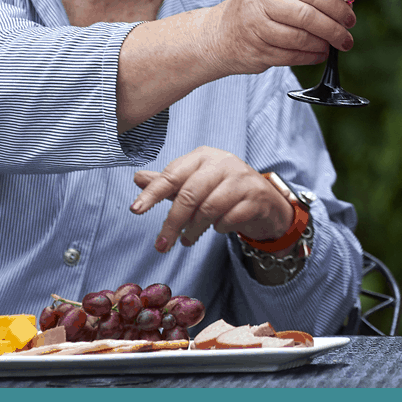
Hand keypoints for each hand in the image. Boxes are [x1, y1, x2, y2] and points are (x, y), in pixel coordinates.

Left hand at [130, 146, 293, 252]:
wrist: (265, 200)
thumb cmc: (224, 190)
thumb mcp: (195, 183)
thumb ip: (168, 183)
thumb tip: (138, 178)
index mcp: (204, 156)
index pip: (173, 174)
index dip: (153, 193)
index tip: (135, 210)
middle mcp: (223, 162)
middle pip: (190, 194)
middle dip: (173, 222)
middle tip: (161, 245)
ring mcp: (242, 179)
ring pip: (209, 208)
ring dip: (194, 229)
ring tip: (187, 240)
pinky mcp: (256, 197)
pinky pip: (230, 218)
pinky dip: (219, 228)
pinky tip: (218, 228)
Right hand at [205, 0, 355, 76]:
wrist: (218, 34)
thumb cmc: (257, 10)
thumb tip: (344, 8)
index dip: (336, 7)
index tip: (350, 18)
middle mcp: (262, 1)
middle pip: (307, 16)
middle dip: (333, 30)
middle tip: (346, 38)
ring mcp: (257, 27)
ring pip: (300, 39)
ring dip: (322, 45)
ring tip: (331, 46)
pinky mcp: (257, 51)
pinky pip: (291, 56)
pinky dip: (310, 57)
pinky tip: (318, 55)